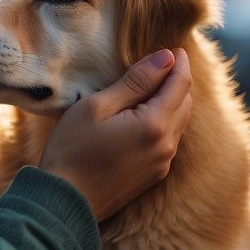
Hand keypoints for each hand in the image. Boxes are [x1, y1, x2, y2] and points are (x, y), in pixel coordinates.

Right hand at [39, 48, 192, 221]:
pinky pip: (169, 140)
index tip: (173, 48)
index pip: (180, 84)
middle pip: (185, 103)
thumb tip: (165, 58)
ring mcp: (162, 163)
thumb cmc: (73, 149)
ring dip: (172, 101)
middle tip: (162, 63)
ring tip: (152, 85)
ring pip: (179, 123)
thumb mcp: (97, 107)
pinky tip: (144, 115)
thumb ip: (135, 82)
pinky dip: (164, 121)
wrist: (65, 201)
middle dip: (177, 80)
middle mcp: (166, 145)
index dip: (178, 63)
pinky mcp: (154, 175)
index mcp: (154, 125)